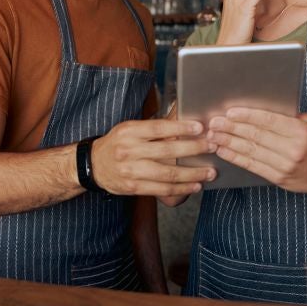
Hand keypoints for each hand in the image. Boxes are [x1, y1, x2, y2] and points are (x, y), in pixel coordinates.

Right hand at [91, 119, 216, 196]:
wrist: (93, 165)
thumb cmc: (118, 143)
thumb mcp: (131, 128)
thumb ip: (155, 126)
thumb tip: (184, 115)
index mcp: (130, 131)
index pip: (159, 127)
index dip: (181, 127)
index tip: (200, 126)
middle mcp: (129, 150)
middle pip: (166, 151)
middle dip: (193, 149)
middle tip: (213, 147)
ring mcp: (131, 171)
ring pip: (167, 174)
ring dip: (192, 174)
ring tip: (210, 172)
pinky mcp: (133, 187)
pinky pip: (161, 190)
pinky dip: (181, 188)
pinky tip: (195, 185)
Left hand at [207, 107, 306, 195]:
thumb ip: (290, 117)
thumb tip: (263, 109)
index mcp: (300, 132)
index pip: (268, 121)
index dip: (247, 116)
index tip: (229, 112)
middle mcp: (293, 149)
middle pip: (256, 136)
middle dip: (232, 128)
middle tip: (214, 123)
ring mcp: (285, 166)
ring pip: (251, 151)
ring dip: (229, 143)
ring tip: (213, 136)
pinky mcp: (279, 178)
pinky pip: (253, 166)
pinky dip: (235, 158)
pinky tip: (223, 151)